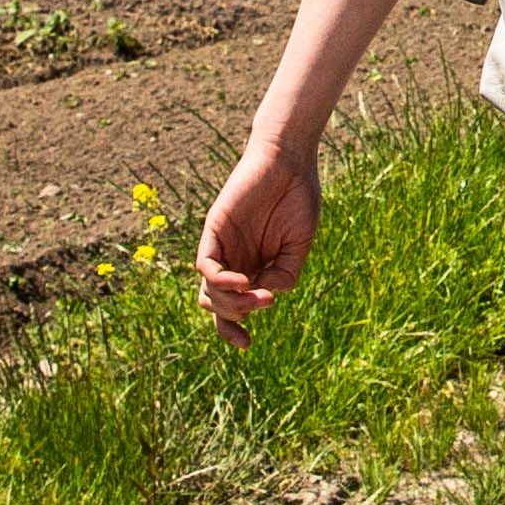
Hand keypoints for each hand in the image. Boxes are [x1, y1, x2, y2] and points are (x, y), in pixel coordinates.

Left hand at [196, 138, 319, 339]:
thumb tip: (267, 295)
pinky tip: (241, 281)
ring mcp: (221, 246)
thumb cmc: (298, 198)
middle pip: (216, 305)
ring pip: (208, 290)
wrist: (290, 160)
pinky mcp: (213, 229)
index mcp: (253, 268)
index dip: (233, 330)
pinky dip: (219, 280)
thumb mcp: (299, 244)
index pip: (232, 307)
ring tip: (255, 295)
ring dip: (230, 302)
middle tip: (262, 308)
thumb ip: (286, 273)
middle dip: (234, 318)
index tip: (246, 344)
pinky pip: (205, 264)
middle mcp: (233, 260)